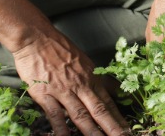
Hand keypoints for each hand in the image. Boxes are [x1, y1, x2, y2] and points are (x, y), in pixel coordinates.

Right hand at [12, 32, 128, 135]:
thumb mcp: (84, 60)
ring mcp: (63, 90)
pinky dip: (61, 128)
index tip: (128, 130)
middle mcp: (80, 85)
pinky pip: (55, 115)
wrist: (36, 38)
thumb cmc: (59, 48)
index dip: (119, 118)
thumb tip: (114, 88)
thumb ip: (97, 77)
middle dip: (112, 128)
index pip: (109, 102)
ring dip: (92, 132)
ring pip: (81, 115)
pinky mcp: (45, 94)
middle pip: (100, 111)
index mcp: (91, 77)